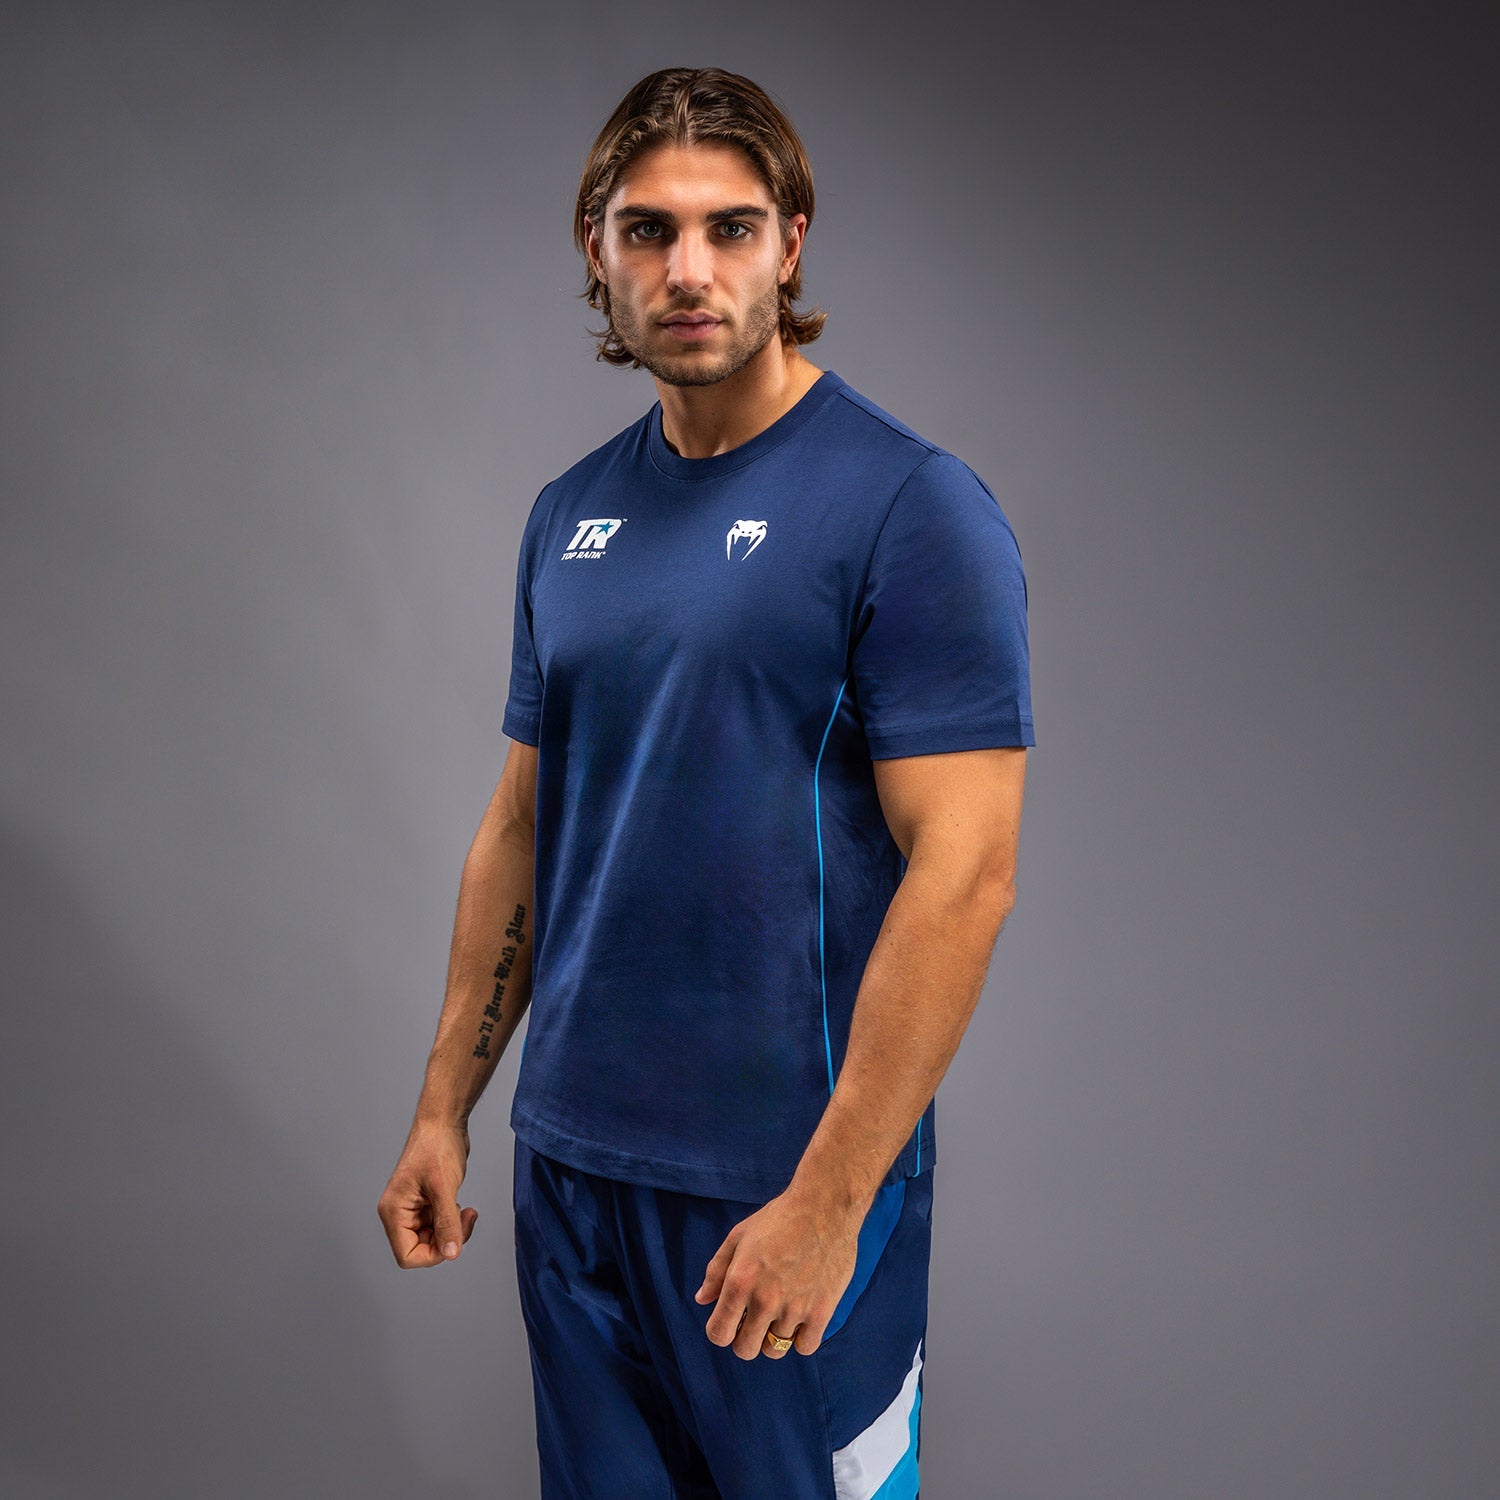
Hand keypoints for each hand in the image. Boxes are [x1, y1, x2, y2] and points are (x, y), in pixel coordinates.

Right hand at [377, 1120, 479, 1267]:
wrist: (444, 1122)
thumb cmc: (437, 1146)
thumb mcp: (444, 1188)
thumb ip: (447, 1223)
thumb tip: (451, 1253)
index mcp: (393, 1211)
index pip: (407, 1255)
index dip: (432, 1256)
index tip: (453, 1241)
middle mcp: (399, 1213)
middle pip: (421, 1249)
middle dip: (446, 1240)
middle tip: (465, 1219)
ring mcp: (413, 1208)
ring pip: (432, 1238)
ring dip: (452, 1230)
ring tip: (464, 1210)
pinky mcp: (426, 1203)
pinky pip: (438, 1225)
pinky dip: (452, 1221)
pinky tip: (460, 1205)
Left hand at [694, 1188, 862, 1359]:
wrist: (825, 1206)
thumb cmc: (779, 1217)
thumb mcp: (739, 1236)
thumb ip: (717, 1270)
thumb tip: (703, 1299)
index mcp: (739, 1281)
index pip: (718, 1334)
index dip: (720, 1331)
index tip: (730, 1322)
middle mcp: (764, 1300)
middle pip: (745, 1349)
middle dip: (744, 1338)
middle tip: (754, 1319)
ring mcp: (794, 1309)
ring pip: (774, 1350)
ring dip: (773, 1336)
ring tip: (779, 1314)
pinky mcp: (822, 1311)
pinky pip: (805, 1347)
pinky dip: (801, 1338)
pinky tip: (801, 1318)